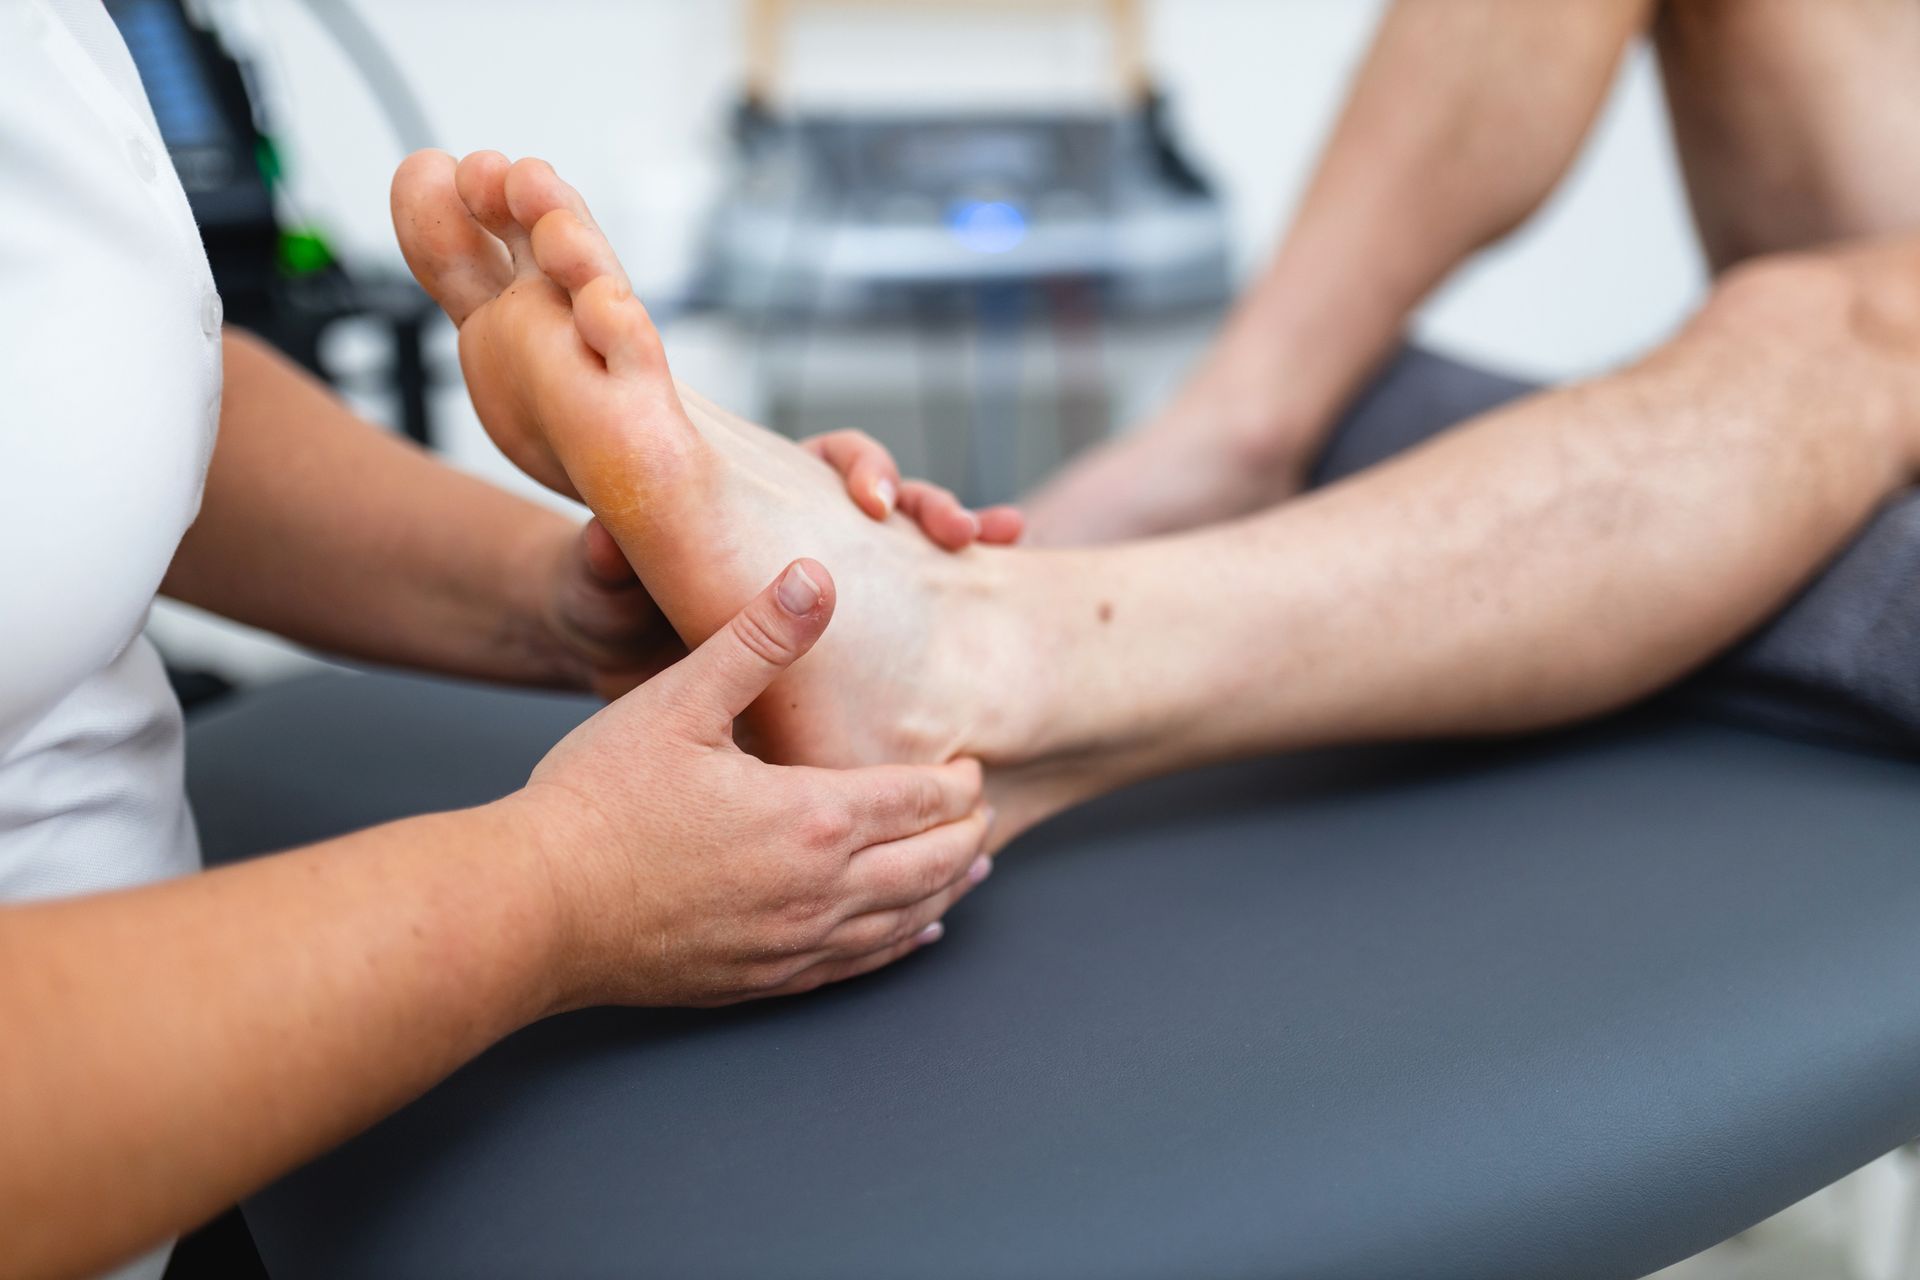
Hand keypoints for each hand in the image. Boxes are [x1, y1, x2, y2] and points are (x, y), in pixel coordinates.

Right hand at [516, 557, 994, 1008]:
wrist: (533, 908)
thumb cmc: (598, 801)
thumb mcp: (678, 700)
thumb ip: (756, 639)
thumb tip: (815, 575)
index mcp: (810, 818)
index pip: (918, 800)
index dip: (955, 781)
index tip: (970, 761)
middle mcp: (818, 893)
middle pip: (930, 866)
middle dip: (967, 835)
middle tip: (985, 810)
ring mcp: (791, 946)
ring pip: (903, 922)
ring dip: (947, 890)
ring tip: (974, 868)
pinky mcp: (760, 981)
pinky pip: (856, 967)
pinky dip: (900, 945)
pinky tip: (914, 935)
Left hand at [544, 430, 1022, 697]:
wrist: (610, 660)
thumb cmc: (604, 604)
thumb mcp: (600, 584)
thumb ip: (608, 563)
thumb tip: (603, 541)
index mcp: (758, 497)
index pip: (826, 460)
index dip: (858, 468)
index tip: (870, 499)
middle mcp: (805, 524)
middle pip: (889, 494)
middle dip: (929, 501)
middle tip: (957, 528)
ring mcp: (834, 572)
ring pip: (911, 542)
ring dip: (960, 534)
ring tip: (998, 541)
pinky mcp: (847, 628)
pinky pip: (915, 607)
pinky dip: (961, 598)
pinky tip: (1002, 608)